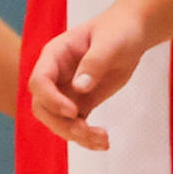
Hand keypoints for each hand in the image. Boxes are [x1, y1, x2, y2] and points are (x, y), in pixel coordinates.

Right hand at [24, 7, 154, 150]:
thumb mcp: (111, 42)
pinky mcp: (80, 104)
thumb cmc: (119, 30)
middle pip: (42, 107)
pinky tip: (103, 143)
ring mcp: (66, 92)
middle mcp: (55, 76)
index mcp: (55, 55)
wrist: (133, 33)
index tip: (73, 111)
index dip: (51, 99)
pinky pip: (75, 126)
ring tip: (103, 140)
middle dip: (61, 124)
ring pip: (57, 121)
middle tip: (87, 130)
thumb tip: (79, 87)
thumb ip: (94, 62)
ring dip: (76, 135)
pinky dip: (86, 138)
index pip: (39, 81)